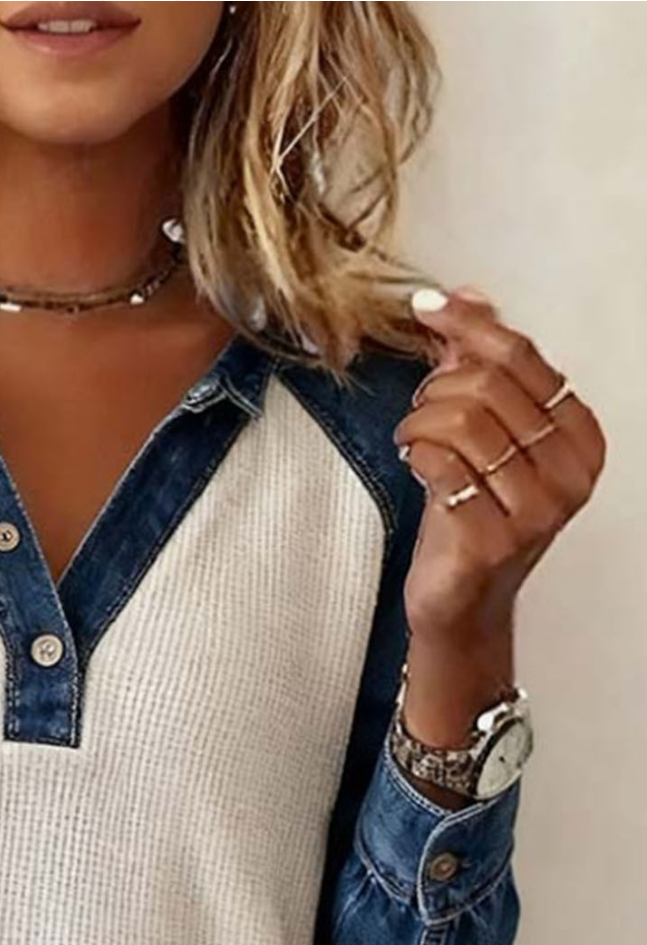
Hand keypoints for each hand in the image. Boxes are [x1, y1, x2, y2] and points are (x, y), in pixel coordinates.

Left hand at [392, 283, 606, 647]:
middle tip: (419, 412)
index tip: (425, 307)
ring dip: (420, 422)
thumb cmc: (472, 516)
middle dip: (436, 389)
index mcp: (579, 437)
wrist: (461, 602)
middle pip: (488, 385)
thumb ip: (477, 366)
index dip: (468, 325)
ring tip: (412, 440)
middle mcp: (570, 473)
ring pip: (463, 421)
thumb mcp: (480, 434)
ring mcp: (538, 510)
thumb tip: (466, 295)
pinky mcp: (496, 540)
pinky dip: (417, 454)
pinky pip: (443, 466)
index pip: (522, 357)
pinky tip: (413, 464)